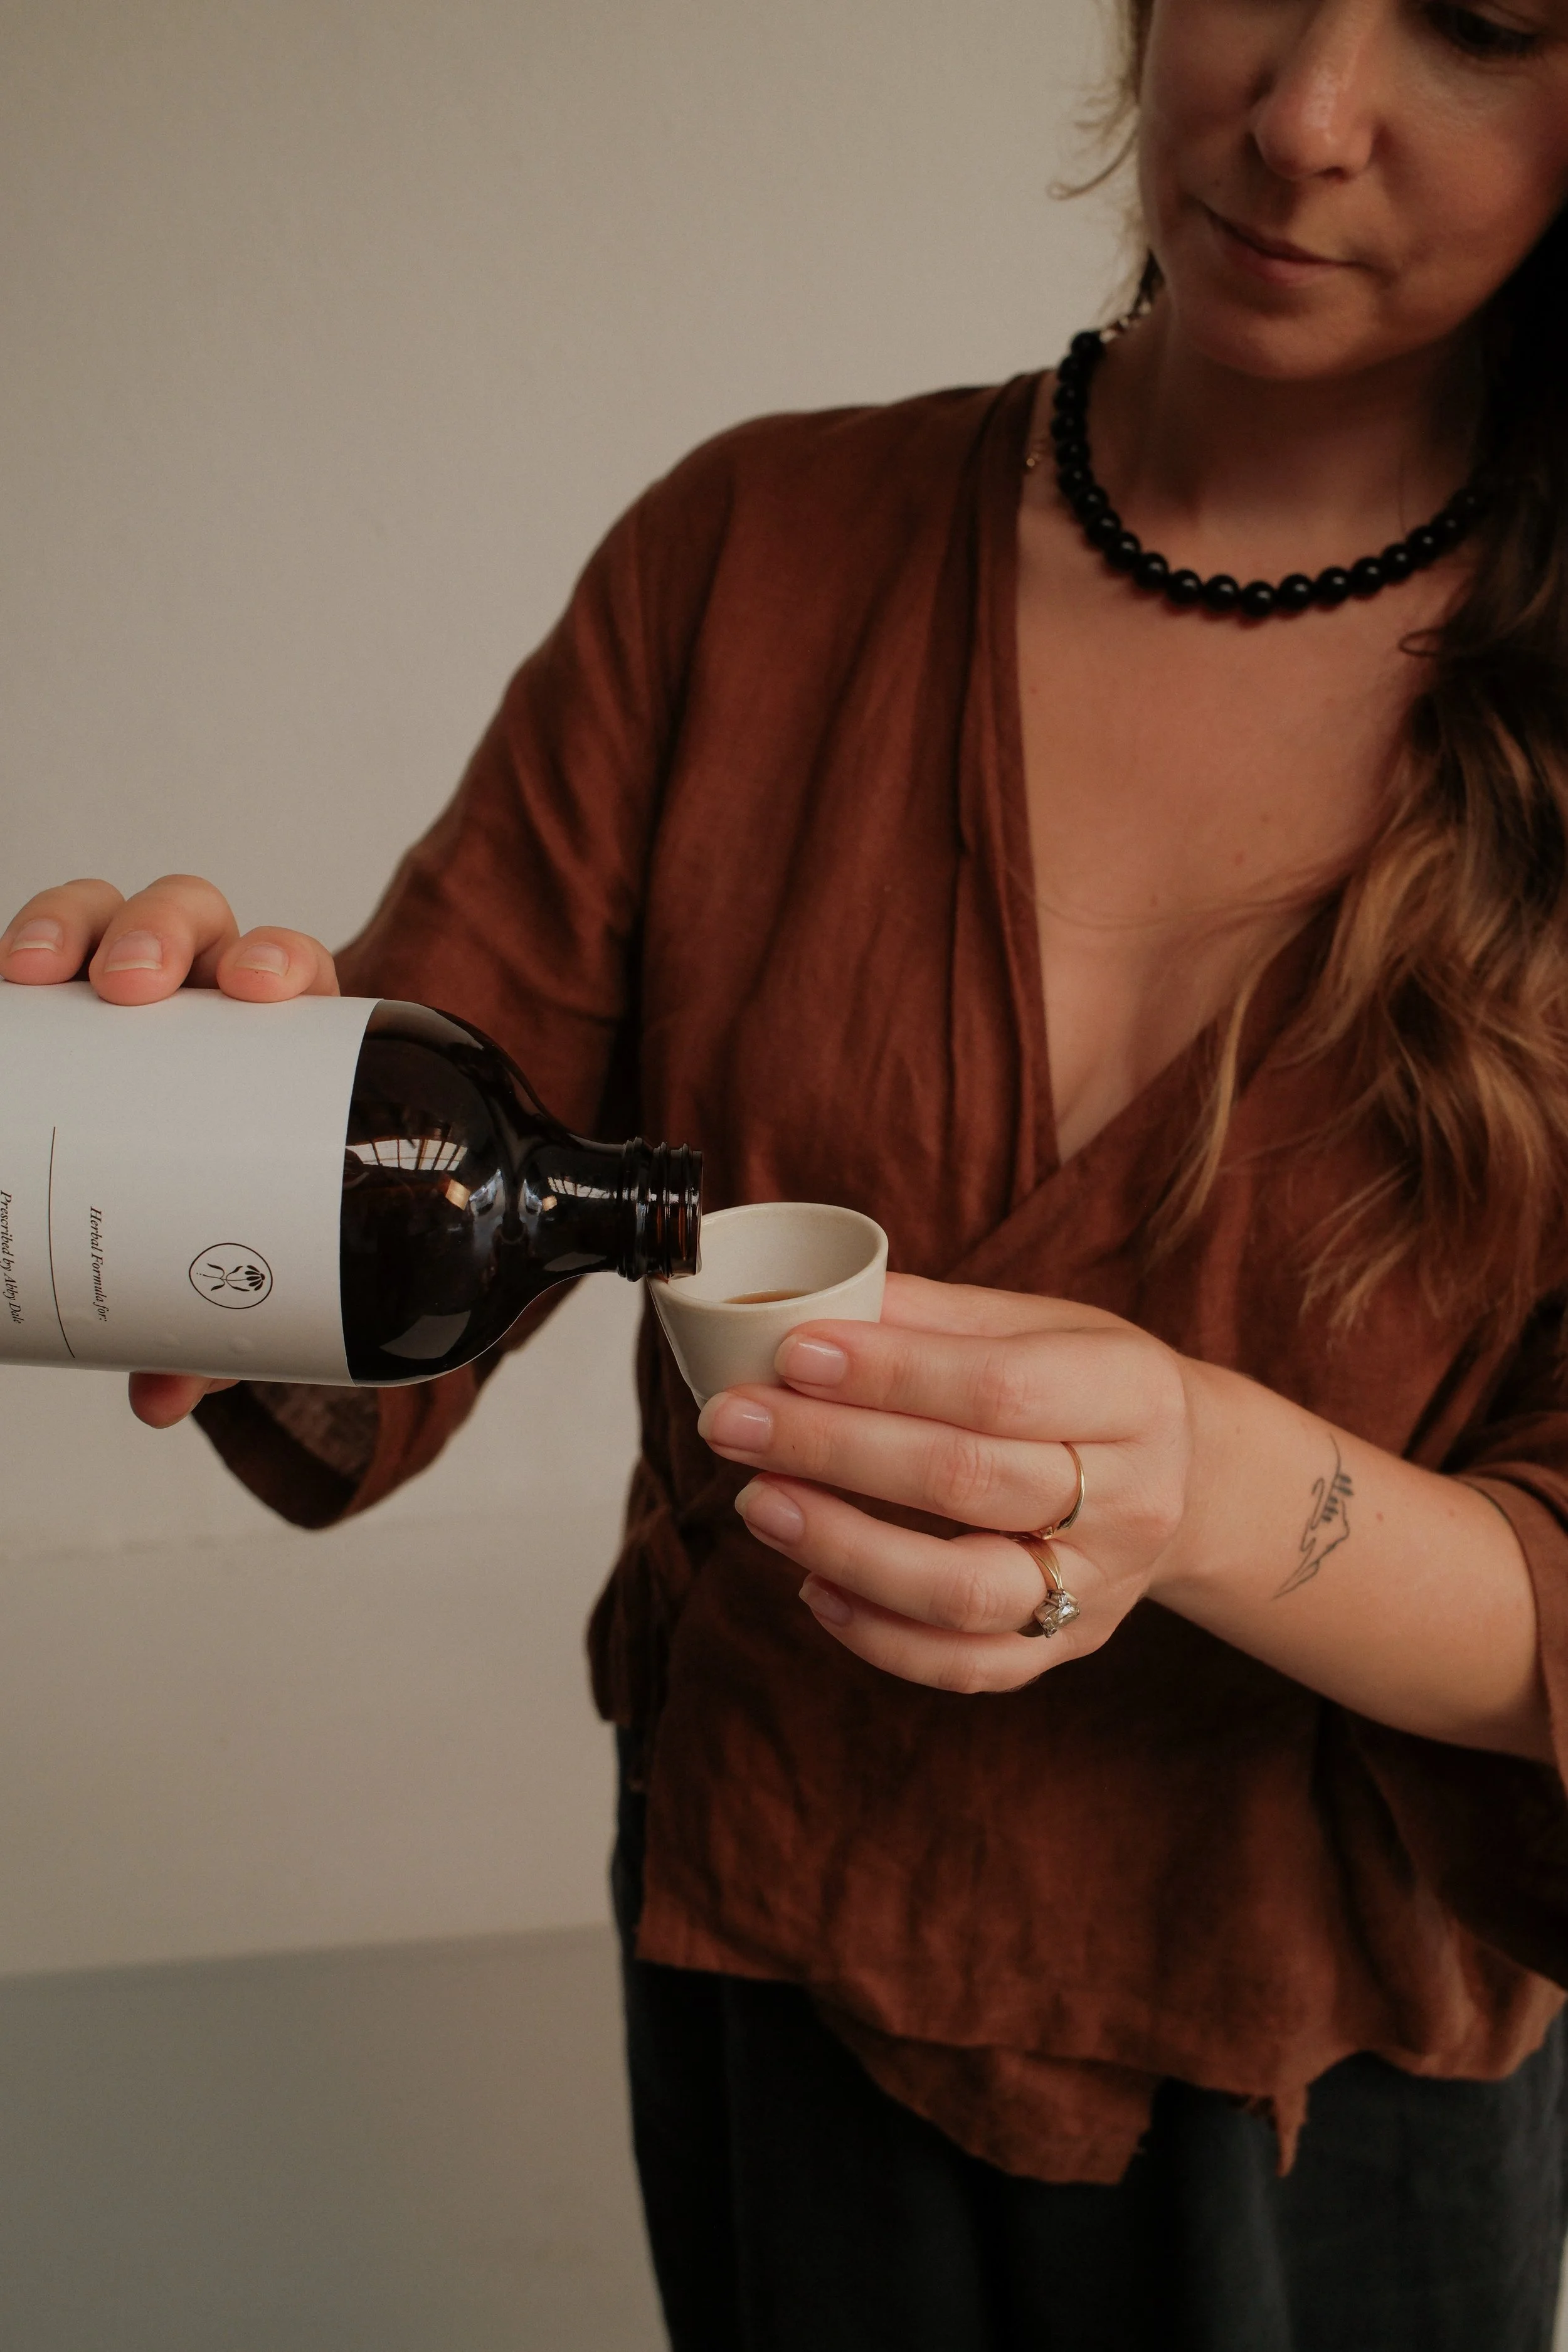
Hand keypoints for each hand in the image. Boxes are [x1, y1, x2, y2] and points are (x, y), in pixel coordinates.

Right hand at [0, 873, 338, 1426]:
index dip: (274, 959)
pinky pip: (37, 954)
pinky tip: (2, 977)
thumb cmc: (234, 1211)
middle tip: (134, 984)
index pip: (288, 966)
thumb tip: (158, 1403)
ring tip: (41, 969)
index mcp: (273, 1039)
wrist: (203, 1195)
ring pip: (104, 915)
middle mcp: (202, 996)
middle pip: (193, 920)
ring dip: (73, 925)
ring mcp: (127, 990)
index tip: (259, 988)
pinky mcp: (63, 1005)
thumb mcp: (233, 1269)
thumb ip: (210, 1334)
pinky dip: (20, 946)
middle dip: (161, 931)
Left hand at [695, 1273, 1193, 1691]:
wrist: (1190, 1476)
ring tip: (758, 1503)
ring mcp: (1100, 1586)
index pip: (999, 1388)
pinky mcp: (1068, 1648)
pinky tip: (812, 1587)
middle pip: (968, 1481)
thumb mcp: (1039, 1324)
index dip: (888, 1374)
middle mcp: (1131, 1498)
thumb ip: (931, 1317)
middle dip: (832, 1449)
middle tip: (732, 1420)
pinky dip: (878, 1636)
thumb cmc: (1088, 1385)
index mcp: (1131, 1393)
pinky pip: (966, 1665)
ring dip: (844, 1547)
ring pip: (964, 1591)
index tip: (790, 1354)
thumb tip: (806, 1307)